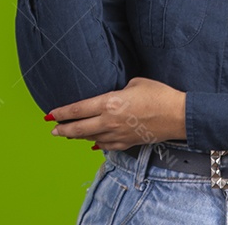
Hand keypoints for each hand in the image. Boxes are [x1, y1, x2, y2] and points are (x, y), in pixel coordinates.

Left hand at [46, 77, 186, 151]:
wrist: (178, 115)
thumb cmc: (159, 94)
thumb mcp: (135, 83)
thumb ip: (117, 91)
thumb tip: (112, 97)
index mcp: (109, 103)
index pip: (78, 109)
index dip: (61, 113)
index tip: (50, 114)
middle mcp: (109, 121)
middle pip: (78, 128)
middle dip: (63, 129)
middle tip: (53, 130)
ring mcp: (118, 134)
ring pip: (90, 138)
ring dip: (77, 136)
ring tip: (68, 135)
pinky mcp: (127, 143)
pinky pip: (105, 146)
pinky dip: (96, 144)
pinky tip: (92, 143)